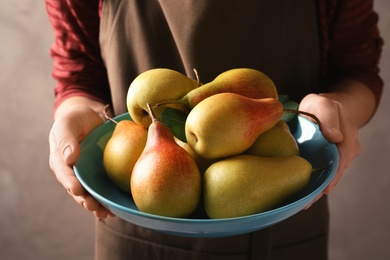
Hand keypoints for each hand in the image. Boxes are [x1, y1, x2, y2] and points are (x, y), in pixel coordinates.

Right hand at [49, 104, 114, 217]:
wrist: (88, 117)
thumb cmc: (74, 119)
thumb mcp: (67, 125)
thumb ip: (67, 139)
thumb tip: (70, 158)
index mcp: (60, 161)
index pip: (64, 174)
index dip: (71, 183)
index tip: (77, 190)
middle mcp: (72, 172)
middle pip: (77, 190)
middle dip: (85, 200)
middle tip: (94, 207)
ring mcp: (85, 175)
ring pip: (89, 193)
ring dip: (97, 205)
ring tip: (105, 213)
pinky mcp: (98, 175)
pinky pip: (101, 189)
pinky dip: (107, 199)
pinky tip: (115, 207)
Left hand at [299, 93, 360, 207]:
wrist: (324, 108)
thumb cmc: (322, 106)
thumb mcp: (323, 104)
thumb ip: (329, 117)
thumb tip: (335, 137)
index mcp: (348, 137)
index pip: (341, 158)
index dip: (332, 175)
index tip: (323, 189)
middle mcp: (347, 149)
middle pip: (336, 172)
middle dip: (323, 187)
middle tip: (307, 203)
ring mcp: (340, 156)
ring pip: (331, 175)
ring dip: (318, 189)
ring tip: (304, 203)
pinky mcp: (330, 160)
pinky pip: (325, 172)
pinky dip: (317, 183)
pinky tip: (306, 195)